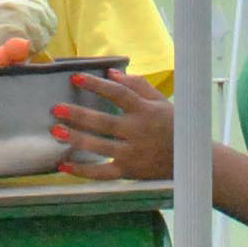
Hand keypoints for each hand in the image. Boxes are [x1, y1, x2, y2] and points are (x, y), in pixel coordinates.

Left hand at [52, 68, 173, 180]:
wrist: (191, 162)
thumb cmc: (172, 126)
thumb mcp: (161, 102)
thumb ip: (137, 85)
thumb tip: (110, 72)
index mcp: (146, 111)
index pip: (119, 95)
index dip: (97, 85)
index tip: (75, 78)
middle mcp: (138, 132)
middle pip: (105, 122)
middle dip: (79, 115)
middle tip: (56, 108)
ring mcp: (133, 154)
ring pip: (100, 147)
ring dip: (77, 139)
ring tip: (56, 131)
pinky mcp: (129, 172)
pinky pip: (102, 174)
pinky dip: (83, 172)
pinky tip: (63, 165)